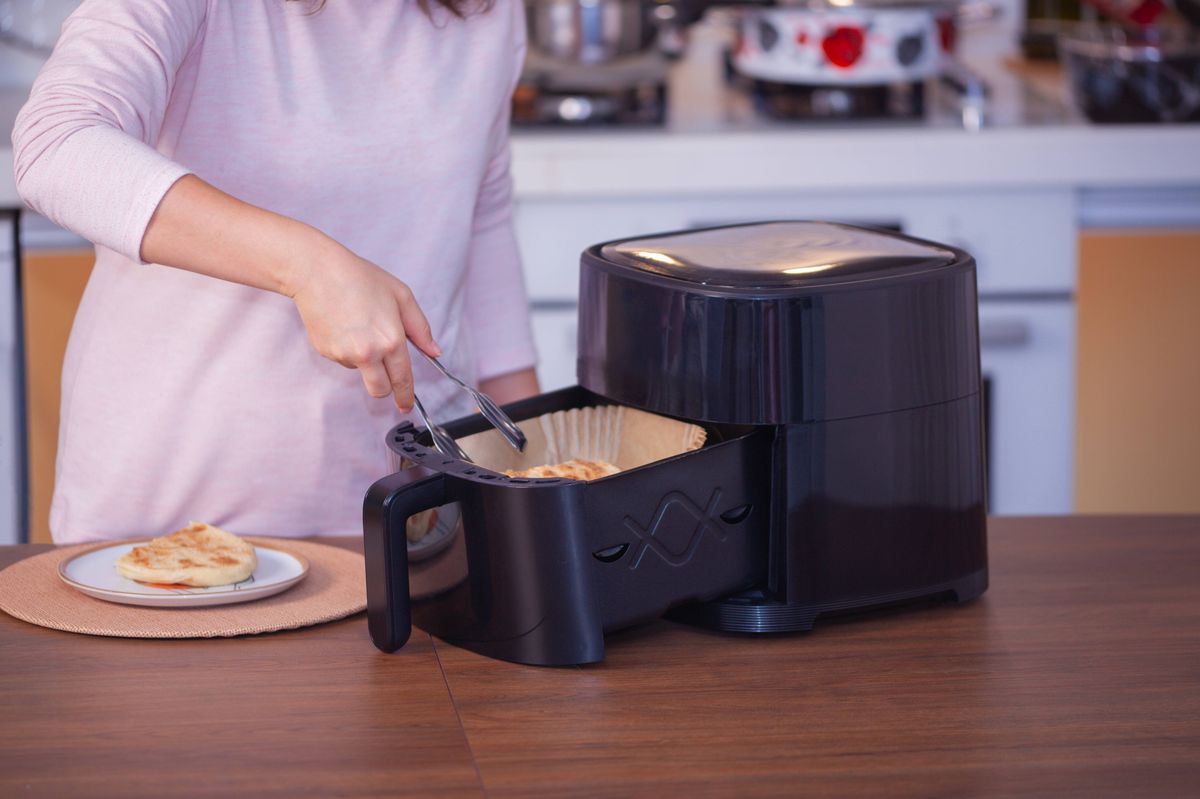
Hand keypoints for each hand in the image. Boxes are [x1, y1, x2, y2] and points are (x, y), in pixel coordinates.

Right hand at [286, 239, 439, 411]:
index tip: (406, 405)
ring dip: (364, 361)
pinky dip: (347, 349)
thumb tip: (435, 352)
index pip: (402, 379)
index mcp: (391, 340)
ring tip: (360, 327)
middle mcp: (368, 353)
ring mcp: (344, 355)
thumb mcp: (401, 296)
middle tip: (386, 378)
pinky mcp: (326, 352)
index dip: (405, 396)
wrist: (317, 272)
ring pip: (360, 372)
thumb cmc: (361, 278)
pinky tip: (343, 325)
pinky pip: (343, 359)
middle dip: (385, 388)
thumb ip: (420, 328)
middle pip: (379, 389)